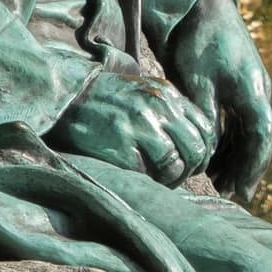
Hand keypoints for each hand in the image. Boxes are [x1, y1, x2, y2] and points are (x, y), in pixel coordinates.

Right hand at [51, 68, 218, 184]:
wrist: (65, 96)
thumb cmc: (106, 99)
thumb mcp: (144, 92)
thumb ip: (171, 111)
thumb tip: (199, 146)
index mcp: (167, 94)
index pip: (205, 130)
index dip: (203, 152)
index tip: (191, 162)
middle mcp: (157, 107)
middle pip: (195, 150)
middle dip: (190, 169)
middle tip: (175, 175)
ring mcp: (138, 126)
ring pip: (174, 166)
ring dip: (169, 179)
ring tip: (157, 178)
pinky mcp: (119, 146)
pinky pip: (147, 174)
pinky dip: (145, 180)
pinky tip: (136, 174)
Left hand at [169, 0, 271, 199]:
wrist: (200, 7)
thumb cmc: (198, 41)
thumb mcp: (197, 81)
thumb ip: (204, 117)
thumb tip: (205, 151)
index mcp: (253, 91)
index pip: (262, 137)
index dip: (254, 166)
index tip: (243, 190)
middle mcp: (257, 93)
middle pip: (259, 139)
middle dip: (246, 168)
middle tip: (231, 193)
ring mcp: (249, 89)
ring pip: (248, 132)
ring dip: (236, 157)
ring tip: (218, 180)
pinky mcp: (237, 86)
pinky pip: (239, 121)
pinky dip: (229, 141)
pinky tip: (213, 155)